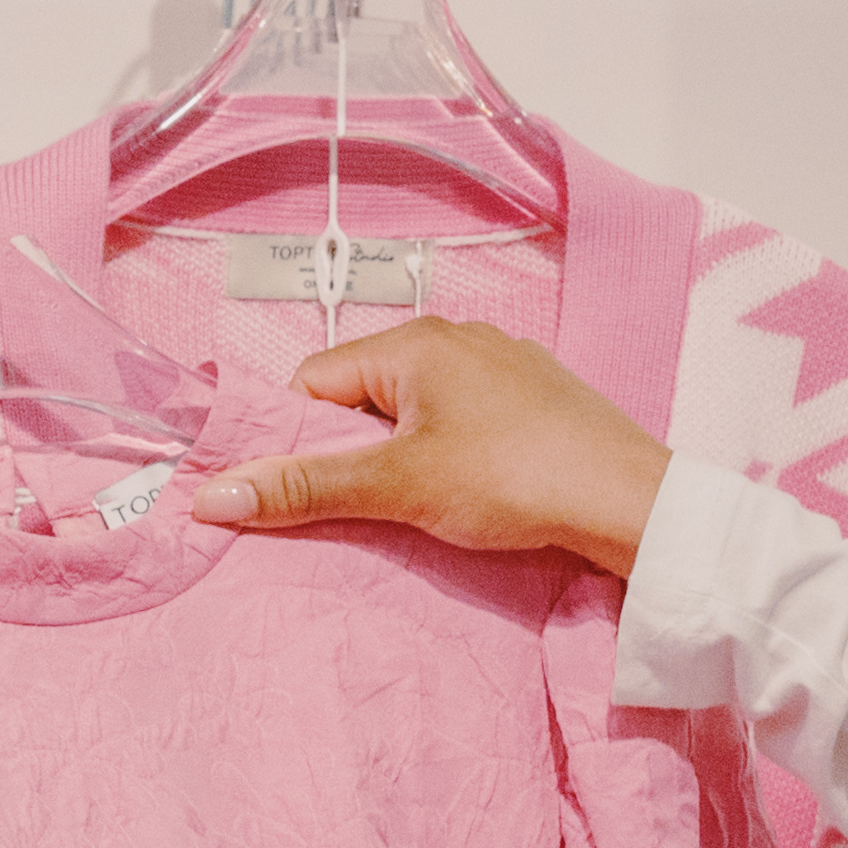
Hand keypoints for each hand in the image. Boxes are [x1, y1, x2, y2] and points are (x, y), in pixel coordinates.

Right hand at [186, 317, 673, 576]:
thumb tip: (211, 496)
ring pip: (411, 413)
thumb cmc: (516, 479)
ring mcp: (501, 365)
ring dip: (397, 460)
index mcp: (413, 342)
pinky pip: (458, 422)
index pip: (311, 383)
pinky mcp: (534, 399)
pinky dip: (445, 458)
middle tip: (358, 508)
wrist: (635, 504)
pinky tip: (466, 497)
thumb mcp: (398, 487)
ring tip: (414, 509)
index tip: (295, 494)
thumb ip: (303, 489)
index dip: (292, 441)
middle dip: (346, 454)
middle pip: (359, 397)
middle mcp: (455, 337)